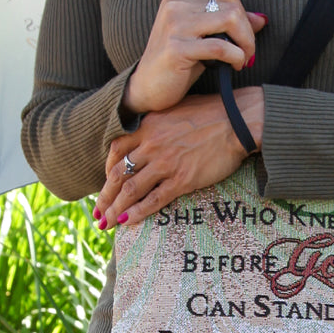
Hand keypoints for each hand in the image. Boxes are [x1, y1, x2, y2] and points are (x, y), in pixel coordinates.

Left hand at [93, 89, 262, 229]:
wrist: (236, 120)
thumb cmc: (210, 111)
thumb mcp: (174, 109)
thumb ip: (156, 123)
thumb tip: (146, 134)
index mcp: (147, 125)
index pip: (116, 149)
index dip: (107, 168)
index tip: (105, 181)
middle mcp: (151, 144)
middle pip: (118, 174)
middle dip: (105, 196)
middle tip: (97, 212)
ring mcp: (165, 163)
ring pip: (131, 190)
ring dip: (116, 209)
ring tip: (106, 223)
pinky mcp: (181, 179)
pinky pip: (153, 200)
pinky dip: (137, 213)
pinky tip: (128, 222)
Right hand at [121, 0, 265, 115]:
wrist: (146, 87)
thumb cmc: (178, 60)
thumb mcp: (203, 36)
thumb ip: (228, 24)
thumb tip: (262, 18)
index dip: (244, 16)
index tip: (245, 38)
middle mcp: (174, 4)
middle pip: (231, 6)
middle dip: (248, 32)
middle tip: (248, 52)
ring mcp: (174, 25)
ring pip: (229, 20)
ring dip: (245, 43)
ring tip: (243, 58)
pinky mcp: (176, 48)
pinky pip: (220, 46)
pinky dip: (236, 56)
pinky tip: (235, 66)